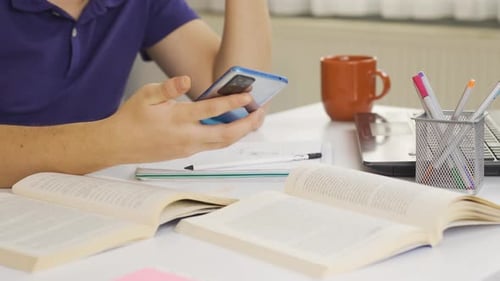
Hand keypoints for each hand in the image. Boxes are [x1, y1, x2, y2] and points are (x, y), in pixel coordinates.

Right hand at [104, 76, 264, 163]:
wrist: (118, 144)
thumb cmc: (132, 118)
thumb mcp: (146, 96)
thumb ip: (168, 88)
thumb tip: (185, 80)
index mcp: (177, 120)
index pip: (211, 111)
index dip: (232, 103)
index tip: (248, 96)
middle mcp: (186, 137)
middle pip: (226, 135)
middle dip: (247, 125)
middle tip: (261, 113)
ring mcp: (188, 148)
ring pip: (222, 144)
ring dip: (240, 133)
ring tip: (253, 121)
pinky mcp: (186, 153)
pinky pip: (213, 146)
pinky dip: (227, 138)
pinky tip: (233, 129)